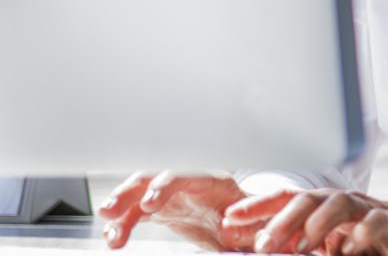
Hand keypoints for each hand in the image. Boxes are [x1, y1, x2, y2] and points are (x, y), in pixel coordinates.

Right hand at [97, 171, 254, 250]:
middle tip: (111, 210)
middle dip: (130, 192)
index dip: (164, 186)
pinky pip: (136, 212)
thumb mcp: (252, 226)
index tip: (149, 203)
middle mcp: (188, 183)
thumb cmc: (252, 221)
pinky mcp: (161, 209)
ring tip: (110, 233)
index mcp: (215, 181)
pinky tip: (112, 236)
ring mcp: (172, 194)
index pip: (186, 175)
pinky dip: (122, 223)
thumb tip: (229, 229)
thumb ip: (242, 228)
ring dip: (120, 210)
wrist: (247, 225)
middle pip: (154, 177)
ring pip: (139, 194)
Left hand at [222, 188, 387, 255]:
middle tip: (263, 246)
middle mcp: (346, 204)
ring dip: (316, 223)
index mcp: (328, 207)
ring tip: (302, 248)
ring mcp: (371, 211)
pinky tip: (347, 251)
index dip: (259, 207)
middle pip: (308, 196)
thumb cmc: (383, 243)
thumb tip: (273, 251)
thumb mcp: (339, 245)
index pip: (289, 198)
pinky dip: (358, 238)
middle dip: (282, 218)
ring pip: (339, 202)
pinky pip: (373, 226)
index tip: (229, 221)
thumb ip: (310, 246)